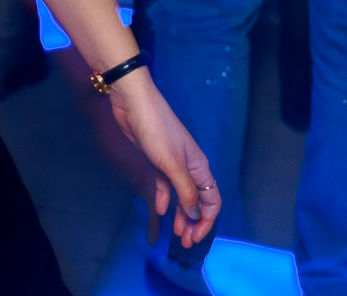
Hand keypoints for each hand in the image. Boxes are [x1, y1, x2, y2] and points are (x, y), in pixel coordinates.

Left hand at [107, 72, 221, 247]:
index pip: (212, 200)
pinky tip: (161, 210)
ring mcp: (172, 164)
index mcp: (199, 167)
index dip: (207, 220)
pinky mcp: (155, 161)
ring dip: (180, 214)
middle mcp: (189, 168)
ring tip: (175, 233)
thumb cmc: (156, 131)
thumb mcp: (173, 164)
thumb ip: (186, 190)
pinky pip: (164, 185)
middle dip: (194, 222)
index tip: (196, 236)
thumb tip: (198, 214)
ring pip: (181, 196)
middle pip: (197, 201)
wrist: (134, 104)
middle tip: (184, 241)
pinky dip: (164, 198)